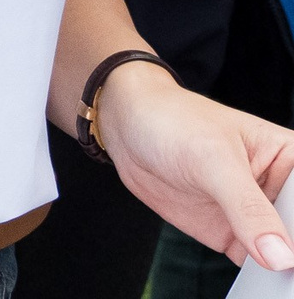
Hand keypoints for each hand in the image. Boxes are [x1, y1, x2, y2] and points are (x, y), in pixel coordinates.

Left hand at [99, 61, 293, 271]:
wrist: (127, 126)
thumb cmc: (173, 122)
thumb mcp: (214, 160)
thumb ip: (248, 208)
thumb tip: (280, 256)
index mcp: (291, 160)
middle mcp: (279, 190)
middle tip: (290, 272)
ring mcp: (255, 215)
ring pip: (283, 254)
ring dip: (284, 272)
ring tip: (281, 285)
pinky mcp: (232, 235)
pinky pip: (255, 265)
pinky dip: (259, 279)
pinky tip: (259, 286)